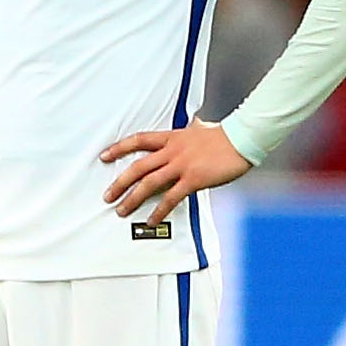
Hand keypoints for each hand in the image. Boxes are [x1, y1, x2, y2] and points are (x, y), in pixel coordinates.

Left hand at [100, 119, 252, 224]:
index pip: (138, 140)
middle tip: (107, 195)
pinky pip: (170, 198)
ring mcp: (181, 165)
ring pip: (148, 183)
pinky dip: (159, 211)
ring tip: (121, 210)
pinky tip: (151, 220)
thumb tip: (194, 126)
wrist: (242, 138)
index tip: (104, 155)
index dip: (119, 148)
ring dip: (132, 199)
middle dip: (119, 182)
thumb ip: (191, 132)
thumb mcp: (200, 129)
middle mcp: (172, 151)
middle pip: (138, 167)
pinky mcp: (192, 179)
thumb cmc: (224, 135)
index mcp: (172, 137)